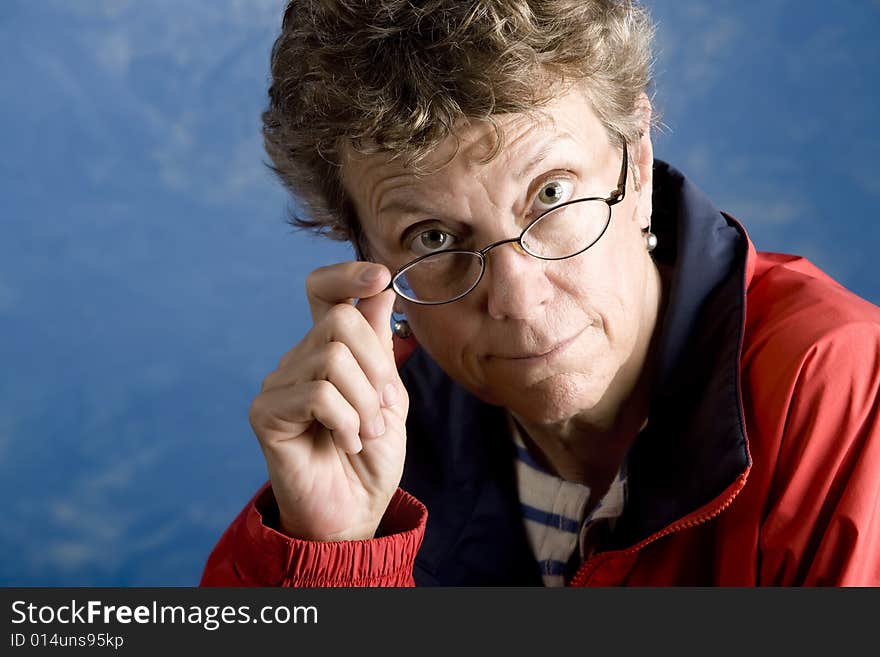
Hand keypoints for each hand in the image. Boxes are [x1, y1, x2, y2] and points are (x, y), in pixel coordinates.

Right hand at [249, 261, 408, 540]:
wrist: (354, 512)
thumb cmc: (370, 457)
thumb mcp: (388, 396)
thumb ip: (380, 346)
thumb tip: (380, 287)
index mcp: (329, 350)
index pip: (322, 290)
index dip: (347, 274)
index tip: (381, 277)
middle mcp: (298, 360)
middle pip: (341, 321)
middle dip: (377, 367)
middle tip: (383, 411)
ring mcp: (278, 385)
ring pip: (333, 358)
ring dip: (366, 403)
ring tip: (366, 433)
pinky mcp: (266, 414)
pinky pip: (318, 394)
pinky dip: (346, 421)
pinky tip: (346, 443)